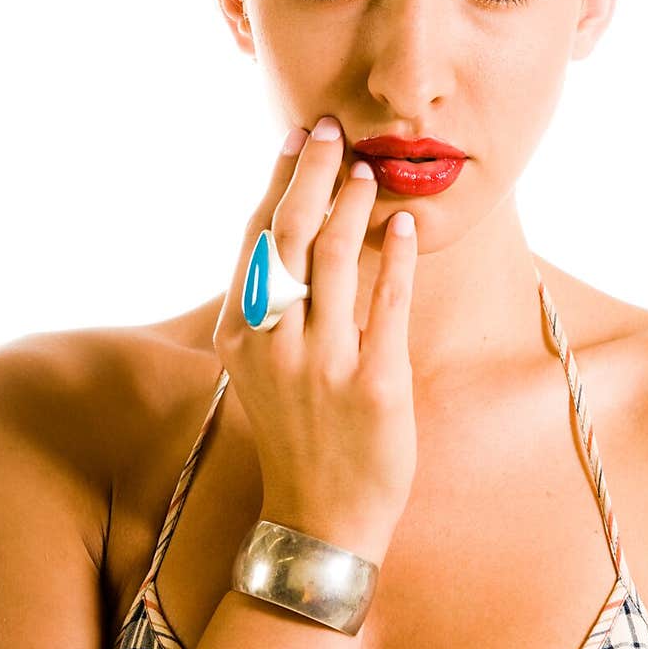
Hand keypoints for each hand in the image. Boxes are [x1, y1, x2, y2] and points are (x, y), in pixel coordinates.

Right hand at [212, 117, 418, 564]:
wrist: (321, 518)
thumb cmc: (295, 434)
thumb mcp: (259, 369)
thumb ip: (268, 307)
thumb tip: (287, 231)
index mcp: (242, 336)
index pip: (257, 239)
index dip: (278, 182)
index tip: (296, 138)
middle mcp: (275, 343)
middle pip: (293, 236)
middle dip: (313, 173)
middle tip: (332, 130)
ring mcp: (324, 364)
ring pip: (338, 260)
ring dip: (354, 203)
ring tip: (368, 169)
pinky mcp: (375, 384)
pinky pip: (388, 306)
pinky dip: (398, 259)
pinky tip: (406, 223)